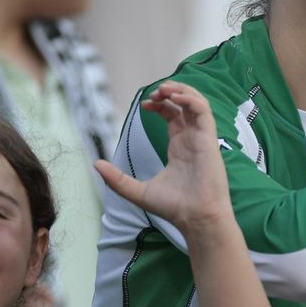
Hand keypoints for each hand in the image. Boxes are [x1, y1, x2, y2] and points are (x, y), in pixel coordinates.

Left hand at [97, 82, 235, 236]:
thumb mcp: (137, 191)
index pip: (172, 116)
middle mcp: (191, 139)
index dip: (159, 105)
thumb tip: (96, 165)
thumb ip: (117, 179)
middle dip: (169, 93)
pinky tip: (175, 98)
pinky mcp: (209, 140)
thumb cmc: (174, 206)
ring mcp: (201, 138)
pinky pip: (203, 111)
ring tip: (164, 89)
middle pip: (184, 105)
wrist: (194, 217)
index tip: (145, 104)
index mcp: (179, 147)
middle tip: (154, 93)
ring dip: (181, 91)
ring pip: (196, 103)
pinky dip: (191, 100)